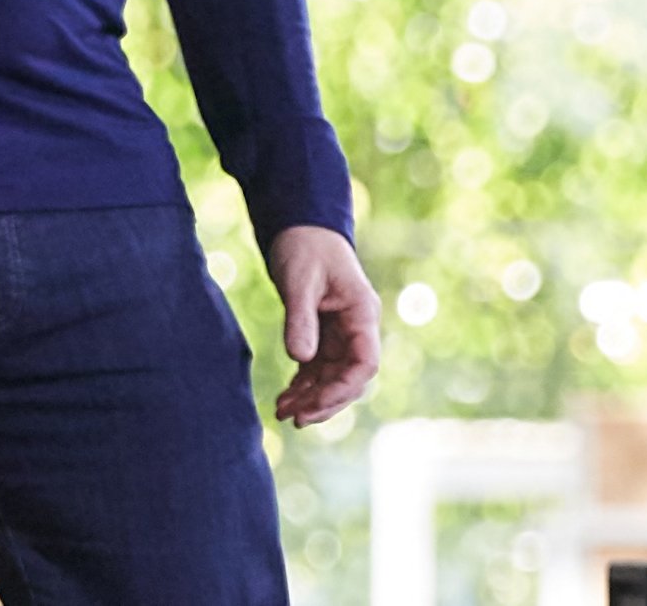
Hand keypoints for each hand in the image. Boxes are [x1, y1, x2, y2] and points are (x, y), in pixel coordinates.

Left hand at [265, 225, 379, 426]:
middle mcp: (356, 327)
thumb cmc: (305, 247)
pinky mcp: (323, 334)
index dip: (343, 388)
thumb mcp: (299, 281)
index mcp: (362, 313)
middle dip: (325, 401)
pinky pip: (317, 369)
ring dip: (311, 398)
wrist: (300, 227)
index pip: (365, 362)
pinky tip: (284, 400)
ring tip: (282, 413)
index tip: (313, 403)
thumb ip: (301, 319)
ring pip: (333, 377)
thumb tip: (300, 358)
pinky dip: (303, 386)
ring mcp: (341, 333)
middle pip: (350, 378)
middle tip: (295, 418)